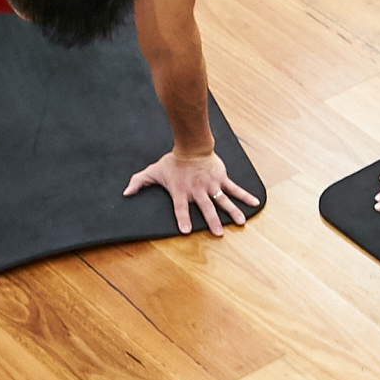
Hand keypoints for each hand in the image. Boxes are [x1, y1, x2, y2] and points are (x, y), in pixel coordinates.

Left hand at [126, 149, 256, 234]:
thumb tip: (125, 192)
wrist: (191, 146)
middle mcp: (198, 190)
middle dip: (212, 220)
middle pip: (206, 207)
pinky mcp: (222, 179)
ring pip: (223, 201)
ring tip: (240, 223)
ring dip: (232, 211)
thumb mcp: (154, 171)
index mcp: (181, 191)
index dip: (182, 218)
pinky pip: (235, 189)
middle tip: (218, 233)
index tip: (185, 230)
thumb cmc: (173, 162)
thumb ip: (139, 182)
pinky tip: (254, 203)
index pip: (180, 207)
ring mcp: (212, 185)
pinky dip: (245, 196)